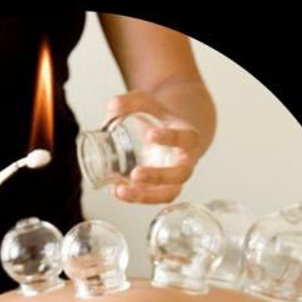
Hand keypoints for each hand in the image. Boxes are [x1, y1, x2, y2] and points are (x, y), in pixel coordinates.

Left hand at [104, 89, 200, 203]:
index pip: (187, 138)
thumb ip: (130, 102)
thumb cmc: (158, 120)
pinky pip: (153, 199)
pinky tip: (116, 191)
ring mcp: (174, 179)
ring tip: (121, 190)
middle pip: (181, 174)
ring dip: (145, 196)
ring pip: (168, 193)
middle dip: (158, 176)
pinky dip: (134, 198)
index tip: (151, 135)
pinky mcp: (160, 189)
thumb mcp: (147, 104)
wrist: (165, 135)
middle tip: (136, 174)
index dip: (172, 138)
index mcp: (187, 138)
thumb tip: (114, 107)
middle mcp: (185, 161)